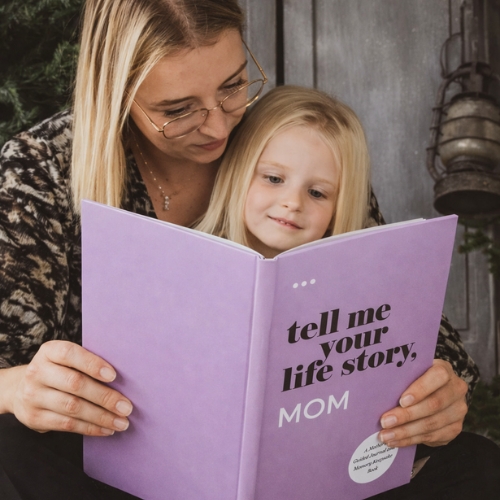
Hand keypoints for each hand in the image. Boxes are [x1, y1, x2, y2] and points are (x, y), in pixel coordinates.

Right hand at [5, 340, 132, 435]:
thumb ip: (87, 364)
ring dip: (101, 417)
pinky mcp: (34, 418)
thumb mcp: (66, 359)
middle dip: (104, 397)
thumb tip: (123, 378)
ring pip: (72, 408)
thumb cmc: (58, 370)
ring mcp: (33, 396)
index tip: (113, 376)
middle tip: (126, 407)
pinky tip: (106, 429)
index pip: (70, 354)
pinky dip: (90, 428)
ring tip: (121, 422)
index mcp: (50, 351)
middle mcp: (38, 372)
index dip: (92, 364)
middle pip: (75, 384)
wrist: (19, 388)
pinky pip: (66, 424)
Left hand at [378, 359, 467, 447]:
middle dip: (406, 415)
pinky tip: (395, 441)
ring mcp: (457, 410)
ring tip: (386, 435)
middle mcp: (456, 390)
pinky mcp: (455, 428)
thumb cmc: (417, 379)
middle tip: (385, 422)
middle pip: (433, 404)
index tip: (401, 400)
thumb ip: (402, 377)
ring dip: (405, 432)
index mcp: (444, 370)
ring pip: (432, 424)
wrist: (436, 390)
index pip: (437, 377)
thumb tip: (377, 389)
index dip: (420, 389)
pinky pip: (432, 437)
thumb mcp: (412, 372)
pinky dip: (411, 440)